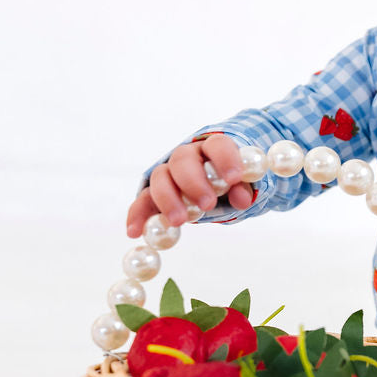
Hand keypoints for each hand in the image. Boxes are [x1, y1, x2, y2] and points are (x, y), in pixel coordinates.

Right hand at [125, 134, 256, 237]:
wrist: (213, 181)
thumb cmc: (228, 180)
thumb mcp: (240, 184)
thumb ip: (242, 189)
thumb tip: (243, 199)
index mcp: (212, 147)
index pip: (217, 145)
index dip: (225, 159)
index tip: (233, 178)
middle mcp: (187, 155)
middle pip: (183, 160)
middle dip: (193, 182)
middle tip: (207, 204)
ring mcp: (168, 172)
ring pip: (160, 177)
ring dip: (168, 199)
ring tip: (179, 221)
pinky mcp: (154, 191)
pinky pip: (142, 199)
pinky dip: (137, 215)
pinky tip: (134, 231)